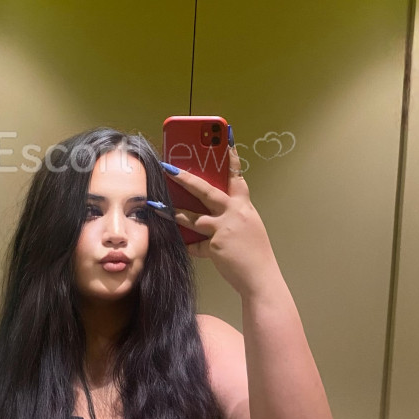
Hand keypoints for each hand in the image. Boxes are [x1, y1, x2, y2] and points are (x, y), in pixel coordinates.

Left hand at [164, 143, 276, 293]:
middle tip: (169, 168)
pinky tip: (182, 247)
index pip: (237, 178)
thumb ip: (230, 217)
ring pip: (192, 217)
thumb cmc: (256, 255)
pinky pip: (196, 244)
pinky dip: (190, 246)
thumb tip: (209, 215)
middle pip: (207, 191)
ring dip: (172, 211)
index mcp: (244, 207)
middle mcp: (235, 213)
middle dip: (186, 179)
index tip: (225, 140)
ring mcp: (224, 228)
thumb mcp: (248, 228)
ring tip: (156, 205)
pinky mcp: (215, 244)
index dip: (231, 159)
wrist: (262, 278)